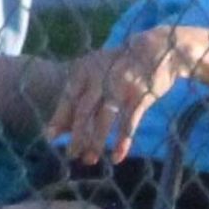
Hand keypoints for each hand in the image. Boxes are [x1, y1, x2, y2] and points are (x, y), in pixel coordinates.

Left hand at [47, 26, 208, 166]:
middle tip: (71, 154)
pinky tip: (117, 157)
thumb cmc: (120, 67)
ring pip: (104, 119)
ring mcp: (122, 86)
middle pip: (84, 111)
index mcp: (86, 69)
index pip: (69, 97)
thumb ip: (79, 97)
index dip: (59, 118)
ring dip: (96, 142)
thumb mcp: (97, 74)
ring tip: (89, 160)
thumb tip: (60, 128)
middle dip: (76, 135)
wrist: (159, 49)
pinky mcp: (141, 96)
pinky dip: (123, 141)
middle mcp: (101, 77)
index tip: (50, 137)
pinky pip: (129, 123)